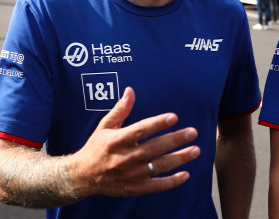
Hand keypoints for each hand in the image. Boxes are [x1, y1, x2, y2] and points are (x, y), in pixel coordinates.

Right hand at [69, 87, 200, 197]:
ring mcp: (130, 175)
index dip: (158, 123)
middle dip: (175, 140)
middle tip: (193, 132)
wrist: (82, 176)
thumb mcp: (105, 126)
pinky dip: (172, 182)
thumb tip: (131, 90)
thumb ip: (120, 109)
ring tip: (196, 150)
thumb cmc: (97, 147)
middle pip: (154, 148)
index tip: (174, 117)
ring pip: (159, 166)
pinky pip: (156, 186)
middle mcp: (124, 158)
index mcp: (117, 140)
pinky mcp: (134, 188)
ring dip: (179, 158)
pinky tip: (186, 174)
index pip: (140, 130)